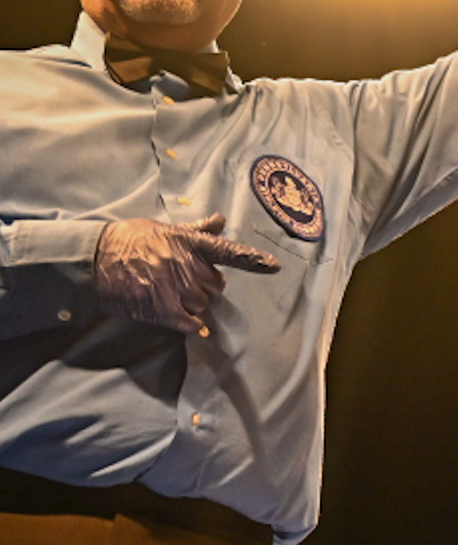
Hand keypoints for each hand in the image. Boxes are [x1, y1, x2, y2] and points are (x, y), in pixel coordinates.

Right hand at [94, 213, 279, 335]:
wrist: (96, 258)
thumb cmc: (131, 240)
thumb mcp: (165, 229)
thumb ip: (196, 230)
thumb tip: (221, 220)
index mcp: (190, 243)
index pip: (228, 252)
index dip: (253, 260)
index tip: (275, 266)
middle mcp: (187, 264)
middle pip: (217, 286)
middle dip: (206, 286)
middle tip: (183, 279)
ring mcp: (176, 287)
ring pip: (204, 305)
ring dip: (193, 303)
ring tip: (170, 292)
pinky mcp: (163, 309)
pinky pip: (191, 323)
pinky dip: (192, 325)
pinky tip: (185, 321)